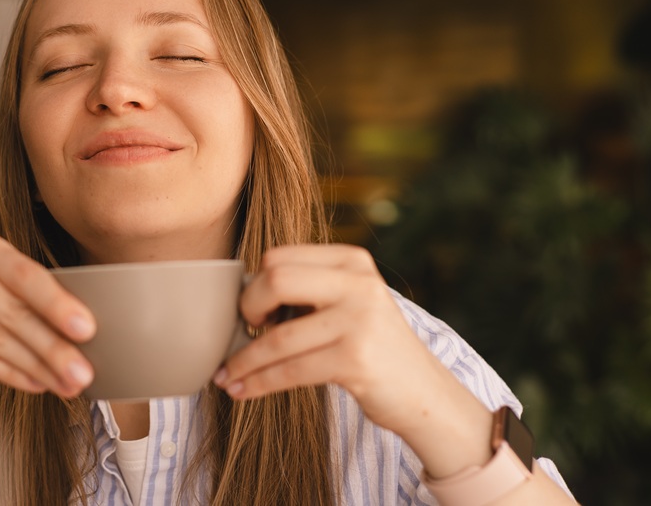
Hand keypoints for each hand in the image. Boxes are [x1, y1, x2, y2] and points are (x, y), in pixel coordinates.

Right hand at [0, 232, 96, 396]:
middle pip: (13, 312)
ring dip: (35, 366)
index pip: (26, 275)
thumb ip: (28, 299)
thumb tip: (79, 336)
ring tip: (65, 384)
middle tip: (83, 374)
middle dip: (53, 347)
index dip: (58, 303)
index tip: (87, 328)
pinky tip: (34, 383)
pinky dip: (8, 373)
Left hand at [214, 244, 469, 440]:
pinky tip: (242, 391)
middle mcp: (359, 283)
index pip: (281, 256)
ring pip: (279, 337)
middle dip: (247, 309)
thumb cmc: (373, 347)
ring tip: (226, 377)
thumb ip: (312, 289)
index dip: (255, 284)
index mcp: (353, 260)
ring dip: (244, 361)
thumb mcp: (352, 302)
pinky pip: (290, 370)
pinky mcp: (355, 359)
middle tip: (244, 334)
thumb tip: (245, 295)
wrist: (424, 392)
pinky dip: (259, 383)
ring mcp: (359, 320)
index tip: (251, 312)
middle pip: (276, 280)